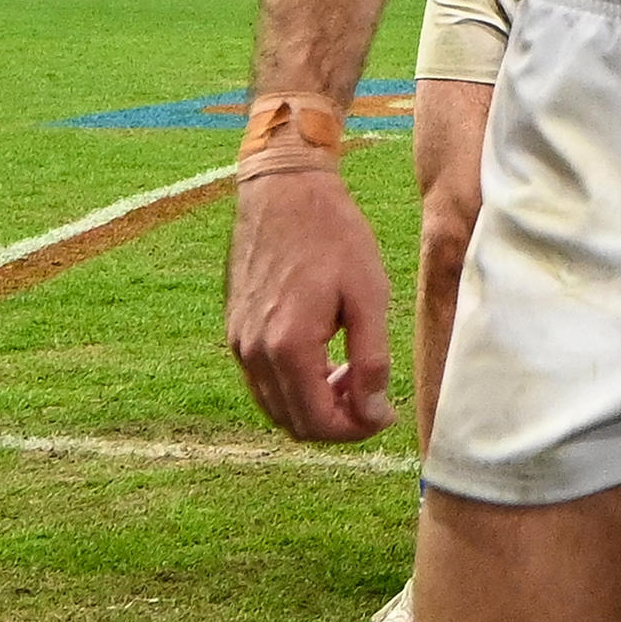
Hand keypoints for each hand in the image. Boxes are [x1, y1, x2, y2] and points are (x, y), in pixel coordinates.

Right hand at [227, 170, 396, 443]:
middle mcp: (254, 353)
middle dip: (337, 422)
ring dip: (315, 405)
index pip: (317, 423)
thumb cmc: (333, 236)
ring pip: (276, 406)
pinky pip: (263, 382)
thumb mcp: (369, 296)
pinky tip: (326, 359)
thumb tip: (374, 413)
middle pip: (294, 423)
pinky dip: (295, 385)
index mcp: (287, 347)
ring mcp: (239, 343)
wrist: (285, 191)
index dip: (356, 430)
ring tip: (352, 374)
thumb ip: (372, 361)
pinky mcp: (236, 331)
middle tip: (372, 398)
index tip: (385, 414)